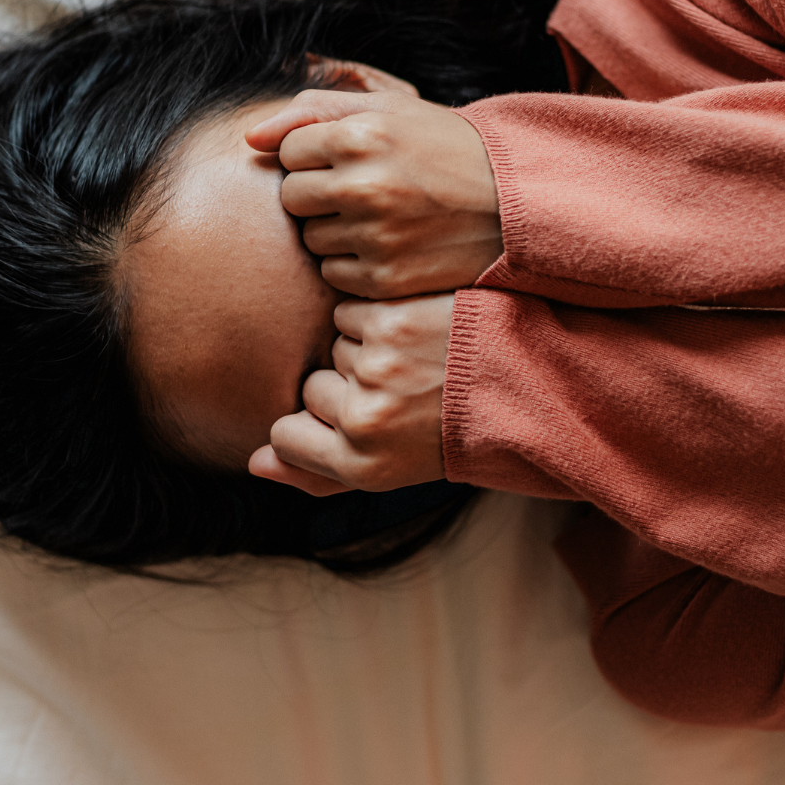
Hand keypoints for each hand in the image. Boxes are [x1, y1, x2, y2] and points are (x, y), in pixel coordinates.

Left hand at [246, 88, 501, 298]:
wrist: (515, 202)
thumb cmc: (444, 148)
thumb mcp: (389, 111)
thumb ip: (313, 112)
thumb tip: (249, 138)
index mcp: (362, 135)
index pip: (288, 153)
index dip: (315, 156)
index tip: (352, 159)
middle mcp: (364, 185)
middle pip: (291, 199)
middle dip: (318, 194)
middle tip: (364, 190)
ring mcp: (375, 236)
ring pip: (311, 240)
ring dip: (334, 231)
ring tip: (381, 218)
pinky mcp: (386, 279)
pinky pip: (335, 277)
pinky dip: (354, 265)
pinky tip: (390, 247)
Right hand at [248, 294, 453, 495]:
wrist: (531, 381)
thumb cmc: (455, 430)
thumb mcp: (392, 470)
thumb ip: (318, 473)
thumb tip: (254, 463)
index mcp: (362, 466)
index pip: (285, 436)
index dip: (316, 423)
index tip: (361, 420)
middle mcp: (363, 422)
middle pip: (311, 389)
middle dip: (350, 383)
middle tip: (408, 389)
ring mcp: (373, 368)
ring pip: (333, 345)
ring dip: (367, 346)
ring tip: (421, 359)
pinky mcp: (387, 321)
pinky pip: (350, 311)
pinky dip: (378, 315)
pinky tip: (419, 329)